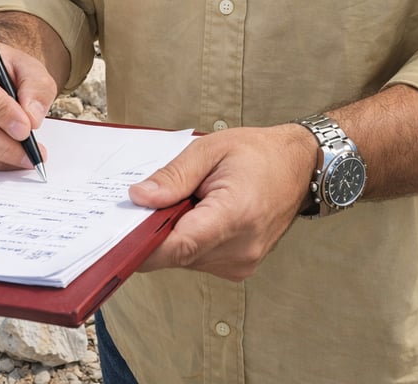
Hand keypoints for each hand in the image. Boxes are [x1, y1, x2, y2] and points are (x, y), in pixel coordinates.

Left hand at [129, 125, 317, 279]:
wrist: (299, 167)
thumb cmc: (258, 153)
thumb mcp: (211, 149)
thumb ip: (173, 176)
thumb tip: (138, 198)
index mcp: (235, 214)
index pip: (178, 245)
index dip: (143, 244)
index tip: (118, 234)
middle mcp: (240, 248)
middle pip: (177, 253)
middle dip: (157, 229)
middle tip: (151, 199)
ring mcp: (242, 263)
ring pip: (185, 259)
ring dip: (175, 233)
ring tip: (189, 199)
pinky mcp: (239, 267)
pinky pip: (199, 259)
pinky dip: (190, 239)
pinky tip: (200, 213)